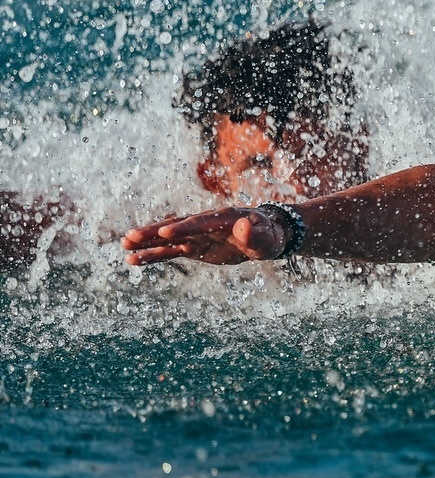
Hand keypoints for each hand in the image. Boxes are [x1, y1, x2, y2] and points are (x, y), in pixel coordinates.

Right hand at [122, 207, 289, 266]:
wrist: (266, 233)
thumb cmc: (269, 235)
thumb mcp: (267, 237)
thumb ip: (255, 233)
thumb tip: (244, 226)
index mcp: (224, 218)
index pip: (202, 223)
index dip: (186, 228)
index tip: (166, 232)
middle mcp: (206, 224)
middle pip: (178, 227)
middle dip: (155, 232)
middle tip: (131, 236)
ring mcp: (197, 235)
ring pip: (169, 238)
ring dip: (147, 241)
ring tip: (124, 244)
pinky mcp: (194, 247)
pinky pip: (170, 251)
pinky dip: (153, 255)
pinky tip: (133, 259)